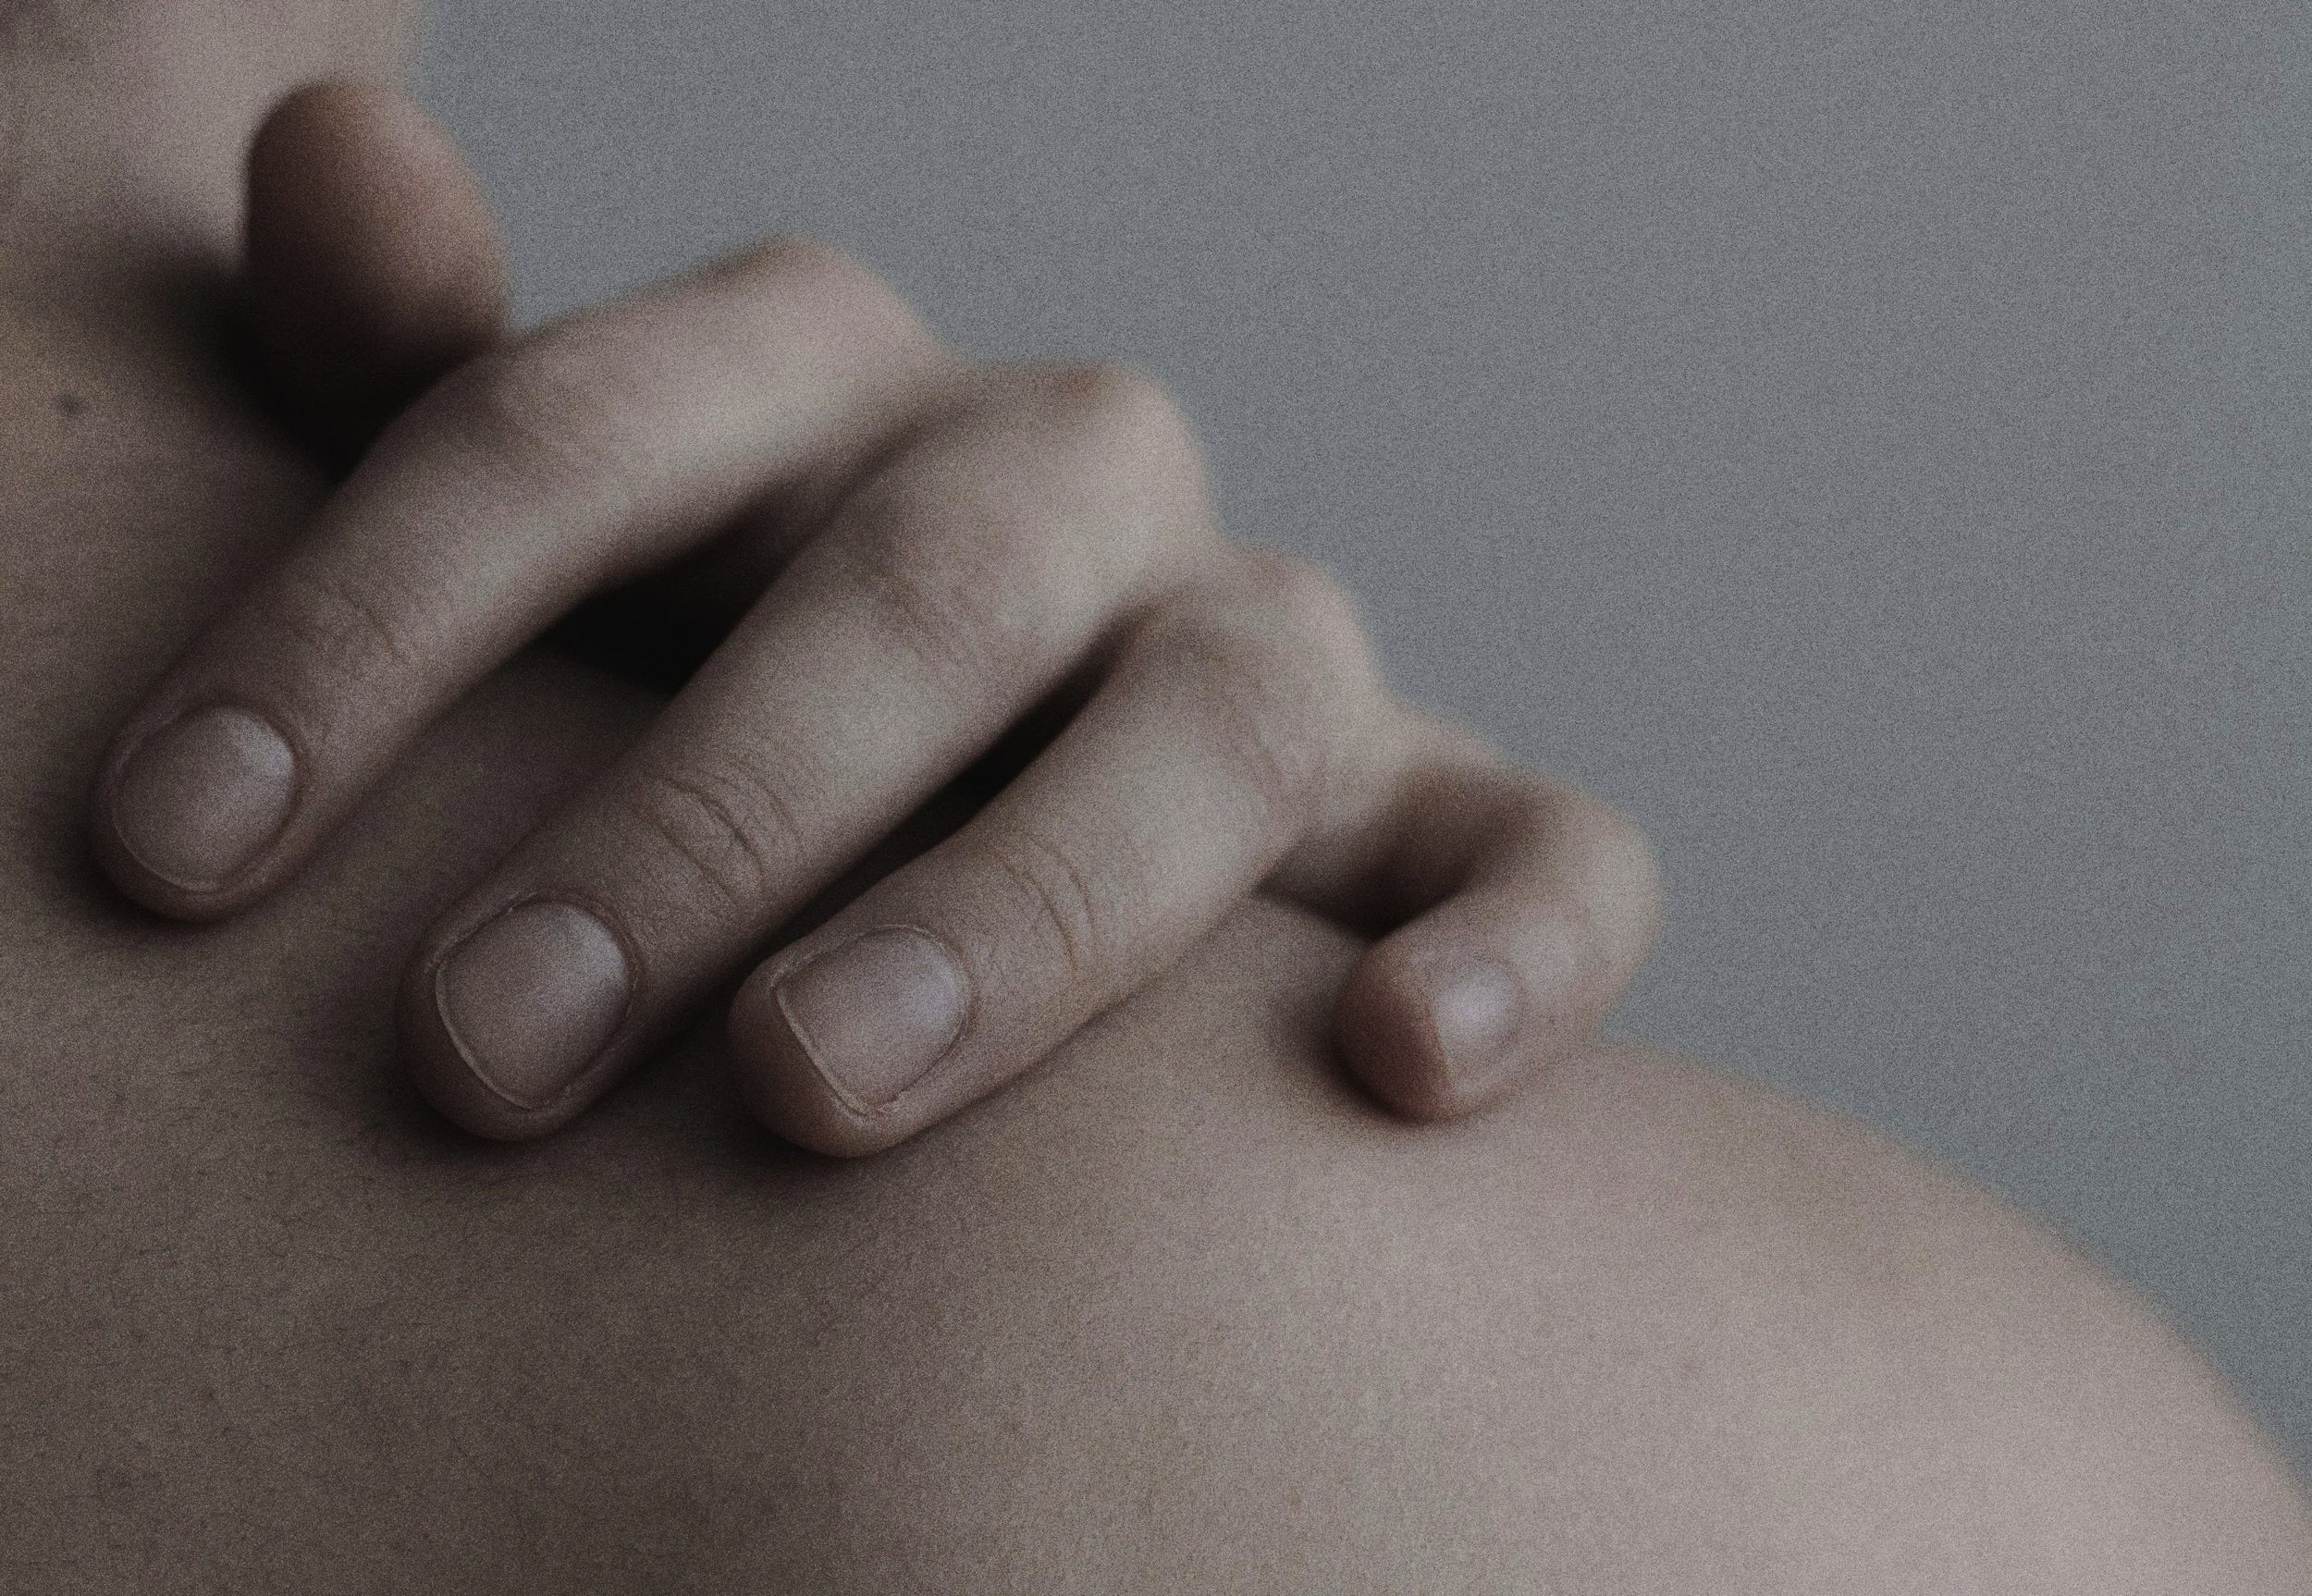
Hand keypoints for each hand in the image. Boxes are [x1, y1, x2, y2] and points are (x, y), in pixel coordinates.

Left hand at [91, 84, 1666, 1154]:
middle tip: (483, 1047)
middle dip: (696, 804)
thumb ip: (427, 392)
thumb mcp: (539, 566)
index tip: (174, 862)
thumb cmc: (690, 703)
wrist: (957, 830)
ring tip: (820, 1085)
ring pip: (1221, 712)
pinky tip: (1401, 1071)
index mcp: (817, 392)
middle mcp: (1064, 487)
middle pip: (917, 579)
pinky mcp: (1431, 822)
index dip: (367, 623)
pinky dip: (1518, 941)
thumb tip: (334, 174)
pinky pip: (1546, 846)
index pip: (586, 425)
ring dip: (1031, 898)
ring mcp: (1267, 654)